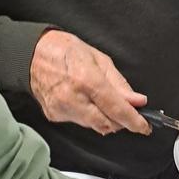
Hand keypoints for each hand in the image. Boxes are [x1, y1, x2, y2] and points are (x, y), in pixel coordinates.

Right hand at [30, 29, 149, 135]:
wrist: (34, 54)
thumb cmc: (67, 51)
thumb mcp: (100, 59)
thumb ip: (120, 84)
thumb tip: (137, 101)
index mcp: (87, 80)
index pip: (116, 109)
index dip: (133, 121)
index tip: (144, 127)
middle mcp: (73, 98)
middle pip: (106, 124)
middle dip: (121, 122)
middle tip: (128, 114)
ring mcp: (61, 109)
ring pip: (94, 125)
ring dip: (105, 118)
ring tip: (102, 100)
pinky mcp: (54, 115)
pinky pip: (79, 122)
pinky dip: (88, 115)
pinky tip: (84, 100)